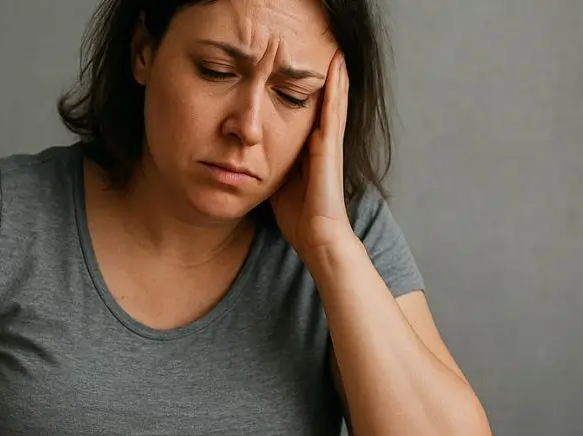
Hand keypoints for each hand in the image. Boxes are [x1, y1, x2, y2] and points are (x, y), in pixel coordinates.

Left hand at [271, 50, 356, 258]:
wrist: (318, 238)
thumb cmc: (299, 217)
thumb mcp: (276, 182)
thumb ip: (268, 165)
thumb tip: (245, 154)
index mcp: (310, 151)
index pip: (309, 113)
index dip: (307, 92)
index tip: (303, 70)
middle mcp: (323, 144)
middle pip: (324, 103)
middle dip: (325, 79)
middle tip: (327, 51)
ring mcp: (329, 144)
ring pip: (334, 102)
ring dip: (335, 76)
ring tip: (336, 51)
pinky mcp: (331, 147)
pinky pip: (333, 111)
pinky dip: (336, 89)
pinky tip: (336, 68)